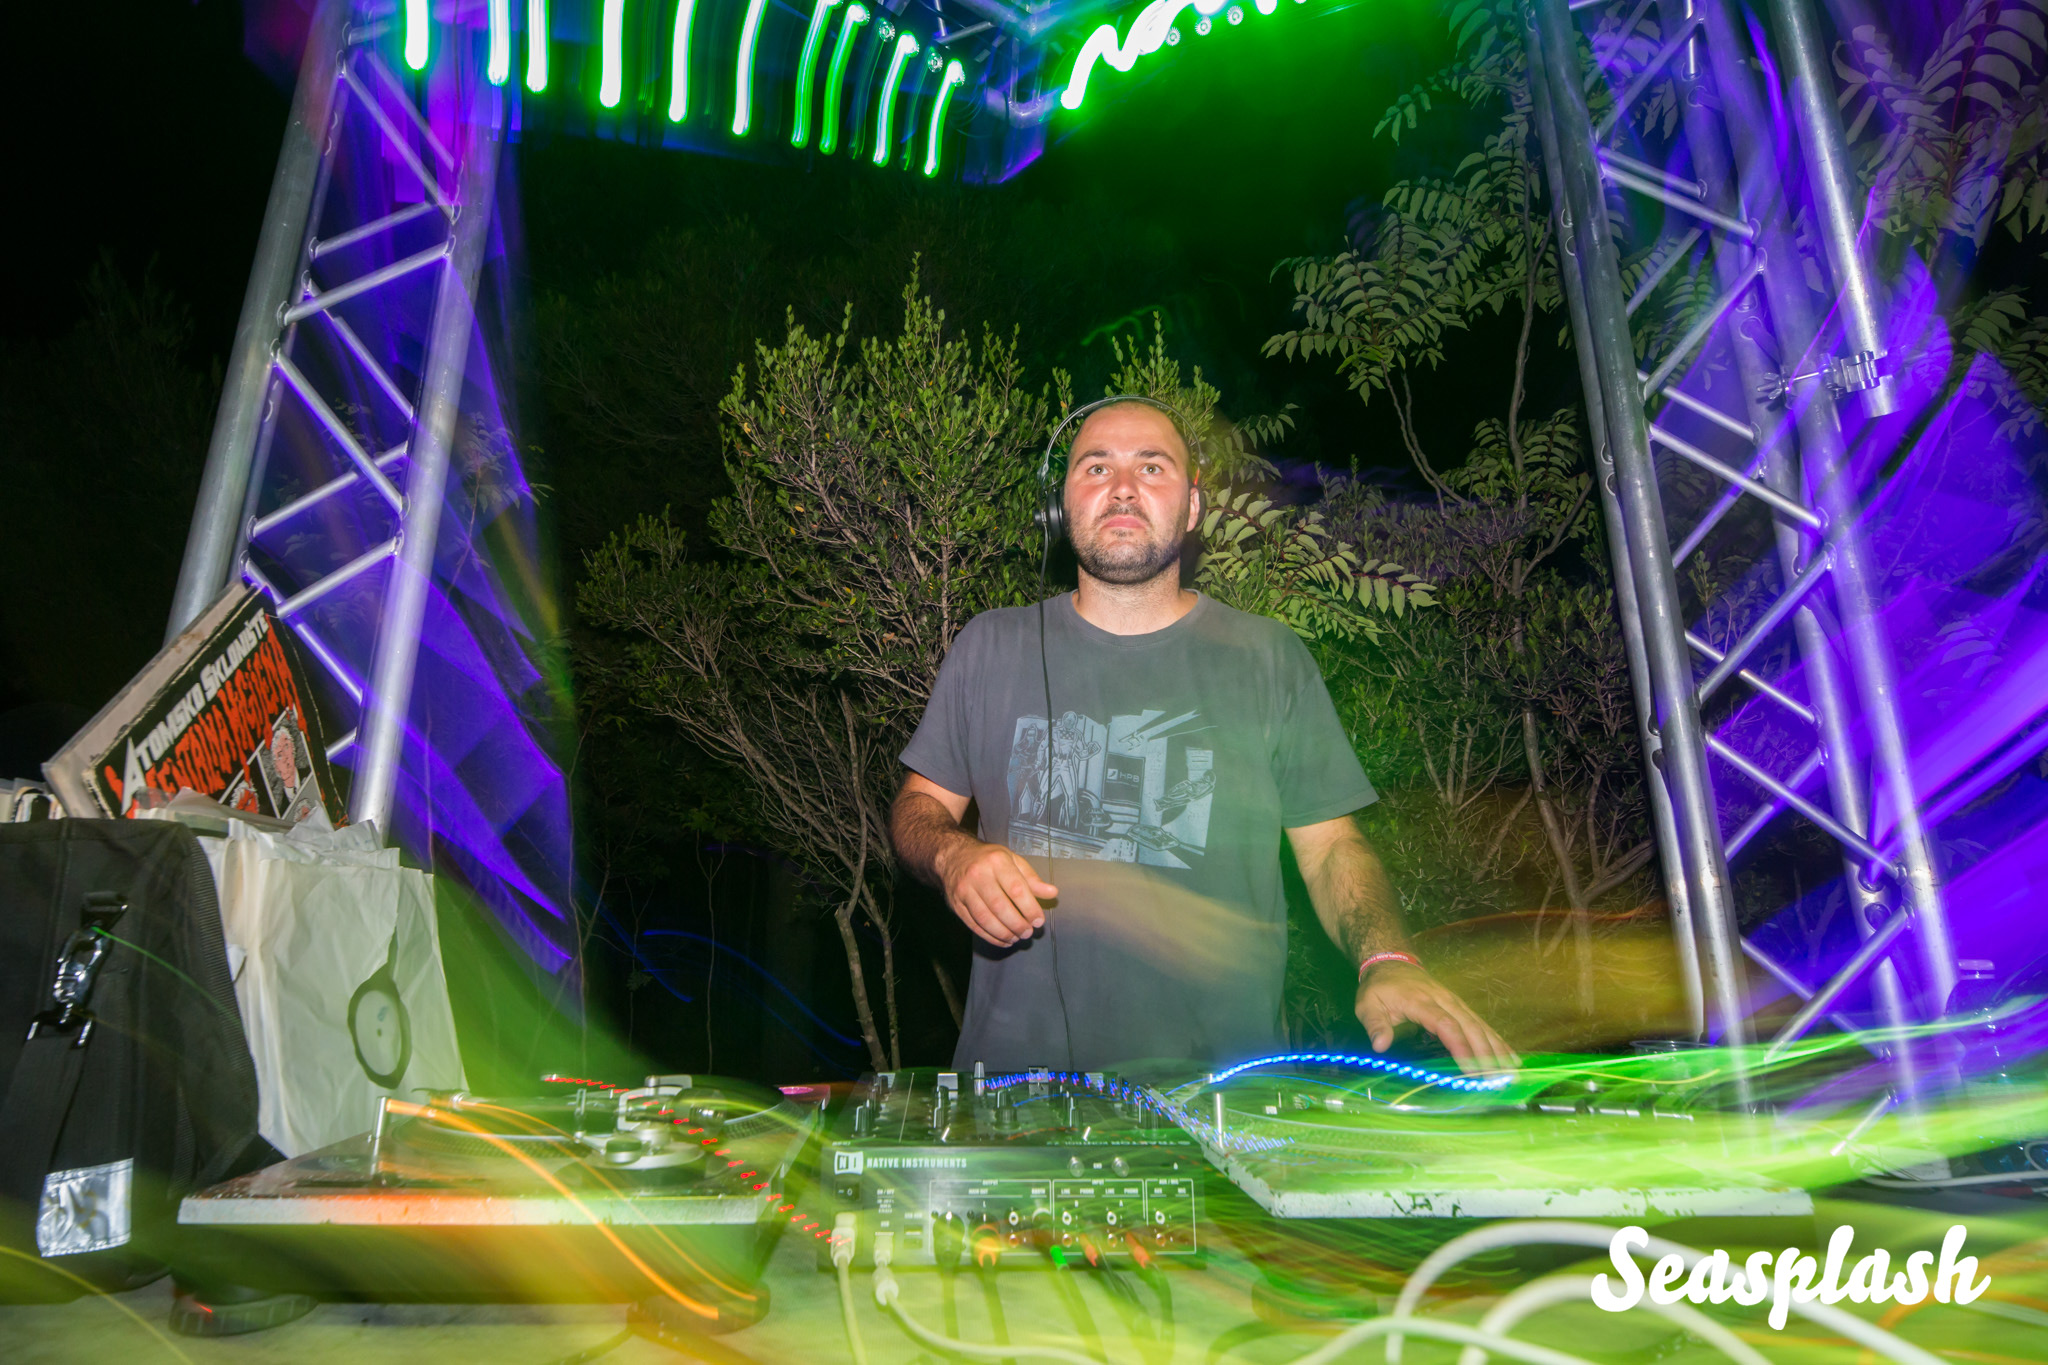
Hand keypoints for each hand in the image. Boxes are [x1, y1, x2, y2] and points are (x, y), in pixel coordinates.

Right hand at [936, 839, 1056, 946]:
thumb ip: (1032, 878)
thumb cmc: (988, 859)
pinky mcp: (955, 904)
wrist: (952, 856)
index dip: (1029, 908)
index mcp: (996, 861)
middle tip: (1028, 933)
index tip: (1039, 921)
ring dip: (1003, 933)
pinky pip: (973, 924)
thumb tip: (1052, 893)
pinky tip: (1002, 940)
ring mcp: (964, 890)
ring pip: (985, 918)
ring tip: (1016, 938)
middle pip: (1000, 906)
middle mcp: (978, 875)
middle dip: (1017, 924)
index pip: (1016, 889)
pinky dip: (989, 936)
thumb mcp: (1012, 860)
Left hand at [1355, 962, 1517, 1075]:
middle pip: (1470, 1027)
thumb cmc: (1380, 988)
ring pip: (1480, 1026)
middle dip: (1486, 1054)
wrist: (1392, 962)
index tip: (1470, 1069)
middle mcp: (1444, 1000)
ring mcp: (1455, 1003)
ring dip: (1497, 1050)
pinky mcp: (1461, 1007)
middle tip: (1497, 1080)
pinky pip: (1482, 1024)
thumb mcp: (1367, 1004)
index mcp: (1421, 1001)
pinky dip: (1497, 1042)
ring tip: (1511, 1073)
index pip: (1445, 1024)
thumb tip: (1380, 1045)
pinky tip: (1511, 1058)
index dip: (1460, 1046)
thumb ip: (1375, 1024)